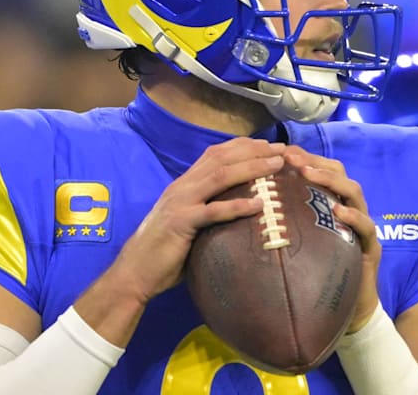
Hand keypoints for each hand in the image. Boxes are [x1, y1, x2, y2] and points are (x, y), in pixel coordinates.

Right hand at [112, 138, 285, 302]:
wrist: (134, 272)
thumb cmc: (165, 252)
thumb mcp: (189, 223)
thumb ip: (209, 211)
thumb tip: (241, 213)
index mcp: (185, 184)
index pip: (216, 154)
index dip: (245, 146)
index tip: (270, 146)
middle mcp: (183, 186)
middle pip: (222, 158)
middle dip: (254, 150)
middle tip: (282, 149)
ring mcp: (181, 202)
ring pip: (220, 176)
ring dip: (251, 167)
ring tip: (276, 165)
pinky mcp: (181, 223)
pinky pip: (212, 211)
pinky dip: (237, 205)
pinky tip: (258, 204)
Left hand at [282, 146, 381, 333]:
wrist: (348, 309)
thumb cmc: (318, 273)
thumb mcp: (299, 243)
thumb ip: (285, 224)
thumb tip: (249, 208)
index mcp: (331, 204)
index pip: (321, 171)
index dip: (304, 158)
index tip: (280, 151)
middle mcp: (349, 209)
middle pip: (339, 173)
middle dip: (315, 162)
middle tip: (291, 158)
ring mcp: (362, 226)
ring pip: (354, 192)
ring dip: (331, 180)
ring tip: (309, 174)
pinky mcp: (371, 247)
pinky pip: (366, 227)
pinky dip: (353, 217)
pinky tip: (338, 213)